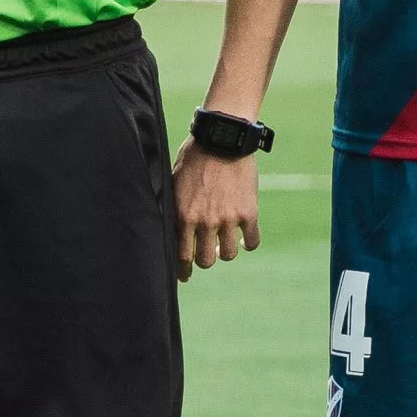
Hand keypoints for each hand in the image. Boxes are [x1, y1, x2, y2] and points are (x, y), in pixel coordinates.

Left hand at [170, 140, 261, 279]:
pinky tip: (244, 238)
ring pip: (228, 255)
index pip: (180, 255)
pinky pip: (251, 241)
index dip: (182, 270)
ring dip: (226, 252)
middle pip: (205, 261)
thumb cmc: (194, 157)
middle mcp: (204, 222)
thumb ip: (173, 206)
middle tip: (208, 252)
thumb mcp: (174, 182)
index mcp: (183, 215)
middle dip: (205, 259)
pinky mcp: (248, 213)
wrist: (222, 140)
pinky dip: (248, 243)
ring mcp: (227, 219)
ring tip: (225, 244)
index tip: (185, 276)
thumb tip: (165, 226)